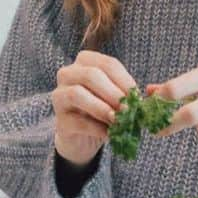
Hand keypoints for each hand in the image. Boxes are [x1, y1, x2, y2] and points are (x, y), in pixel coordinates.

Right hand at [52, 50, 135, 165]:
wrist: (82, 136)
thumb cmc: (101, 109)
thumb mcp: (114, 96)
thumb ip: (124, 93)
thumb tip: (138, 99)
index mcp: (85, 62)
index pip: (108, 64)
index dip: (124, 80)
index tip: (136, 96)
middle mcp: (67, 74)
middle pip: (91, 75)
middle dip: (113, 93)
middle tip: (128, 108)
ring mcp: (59, 96)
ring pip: (77, 94)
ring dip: (101, 108)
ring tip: (118, 120)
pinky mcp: (59, 120)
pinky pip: (77, 121)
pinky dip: (96, 128)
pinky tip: (109, 134)